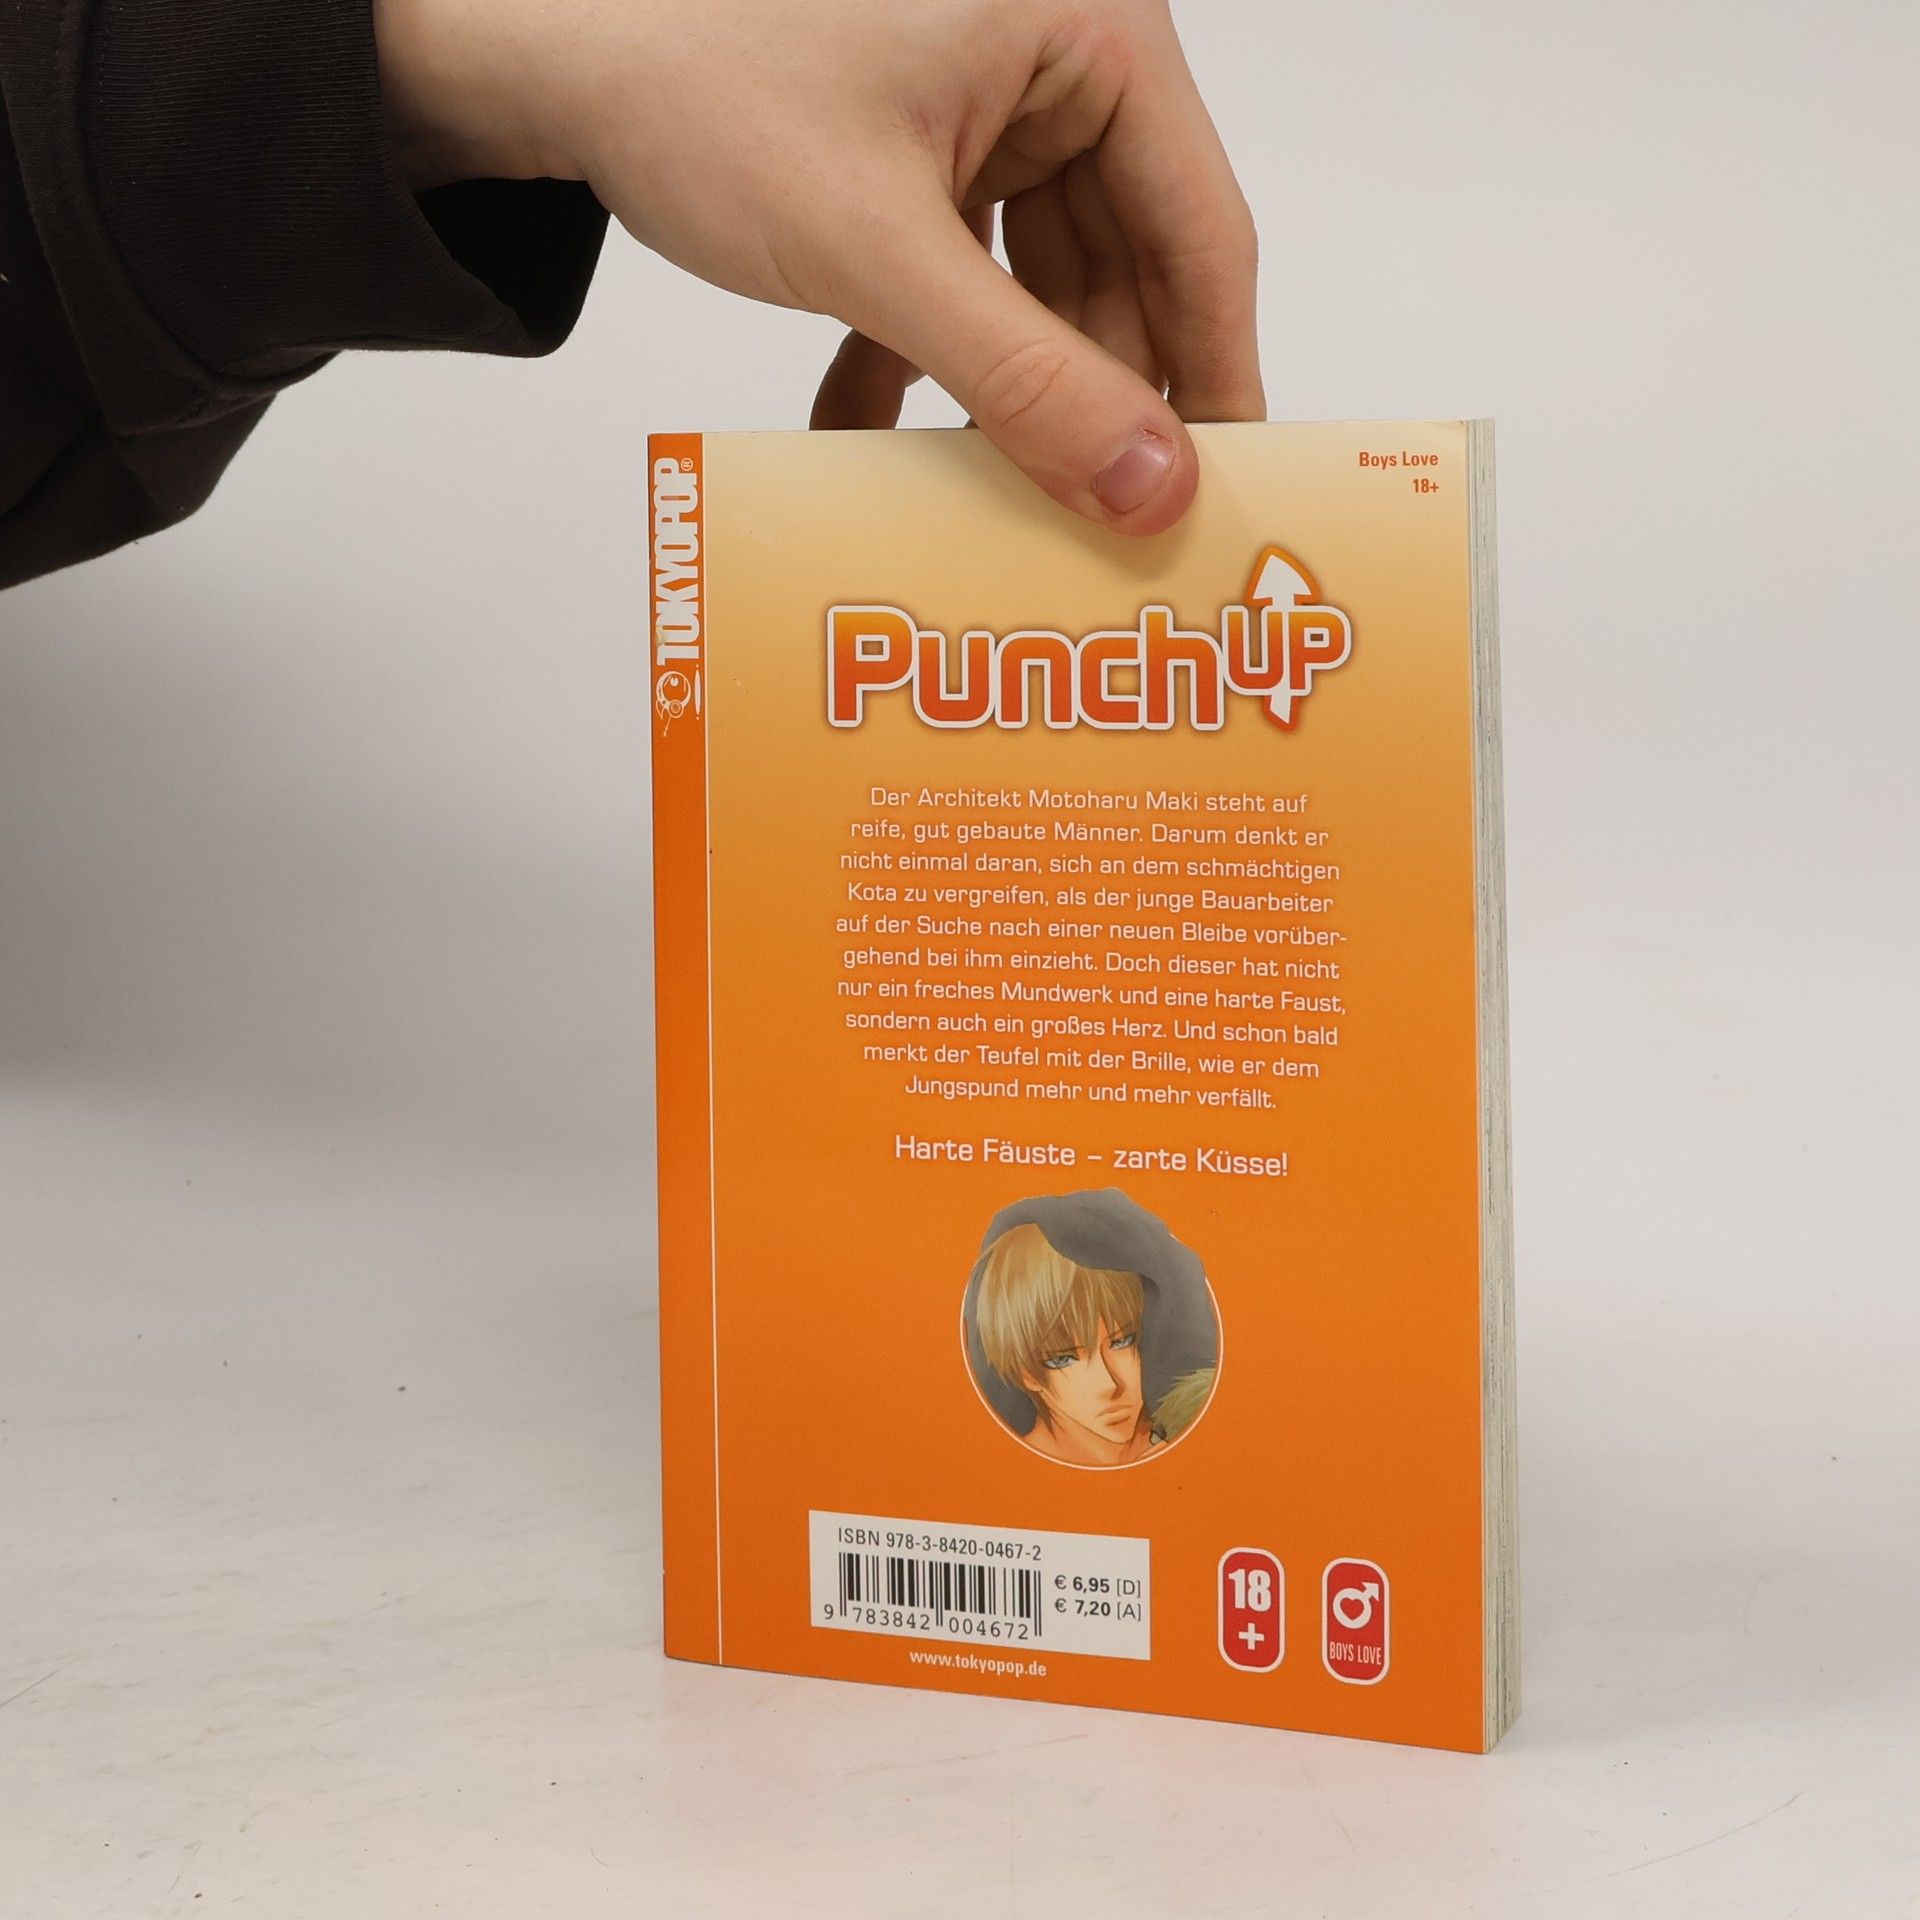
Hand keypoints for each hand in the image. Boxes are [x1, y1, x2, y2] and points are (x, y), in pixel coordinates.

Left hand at [376, 0, 1262, 534]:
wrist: (543, 56)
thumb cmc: (699, 88)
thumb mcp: (880, 252)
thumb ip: (1026, 381)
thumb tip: (1150, 489)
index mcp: (1086, 31)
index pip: (1200, 230)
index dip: (1214, 374)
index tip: (1223, 492)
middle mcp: (1052, 61)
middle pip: (1124, 271)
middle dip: (1094, 402)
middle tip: (1101, 526)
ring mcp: (984, 109)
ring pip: (1039, 291)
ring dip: (1001, 397)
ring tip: (987, 501)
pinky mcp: (920, 155)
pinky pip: (961, 282)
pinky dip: (923, 360)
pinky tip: (872, 433)